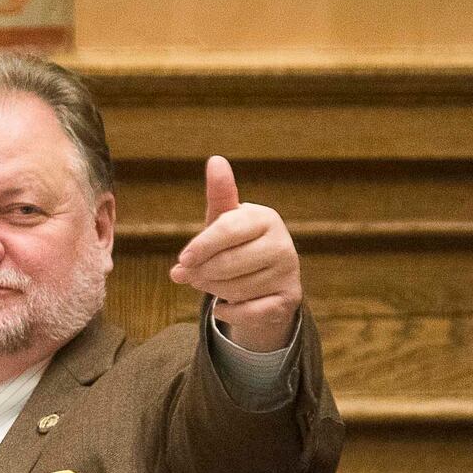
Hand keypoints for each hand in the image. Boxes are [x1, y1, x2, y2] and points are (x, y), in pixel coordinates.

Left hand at [170, 155, 301, 352]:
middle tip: (188, 275)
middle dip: (201, 273)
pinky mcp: (289, 300)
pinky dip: (229, 312)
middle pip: (228, 264)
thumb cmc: (236, 246)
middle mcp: (283, 243)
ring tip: (209, 284)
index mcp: (265, 218)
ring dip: (213, 291)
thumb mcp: (224, 221)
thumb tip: (215, 160)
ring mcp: (289, 272)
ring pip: (235, 289)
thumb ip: (219, 196)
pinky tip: (224, 307)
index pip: (228, 230)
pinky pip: (249, 312)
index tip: (182, 260)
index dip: (201, 246)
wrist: (264, 285)